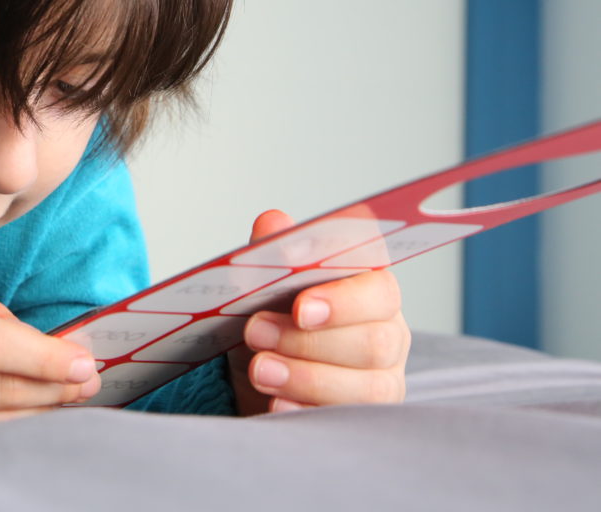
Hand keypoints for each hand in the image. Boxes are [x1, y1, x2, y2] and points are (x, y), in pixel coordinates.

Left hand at [227, 210, 410, 414]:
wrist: (260, 376)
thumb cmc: (274, 321)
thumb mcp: (263, 288)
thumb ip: (272, 255)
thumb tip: (273, 222)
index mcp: (370, 291)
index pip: (379, 289)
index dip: (344, 299)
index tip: (300, 306)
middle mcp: (388, 333)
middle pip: (375, 341)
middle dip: (309, 341)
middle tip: (256, 333)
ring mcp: (383, 380)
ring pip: (366, 386)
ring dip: (305, 377)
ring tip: (260, 370)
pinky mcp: (365, 417)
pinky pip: (346, 421)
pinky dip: (305, 411)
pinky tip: (275, 405)